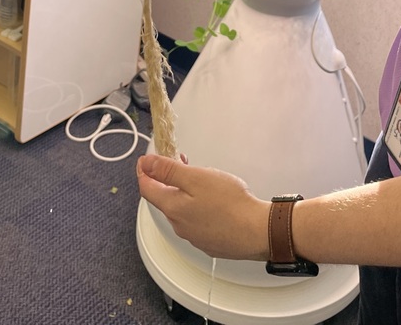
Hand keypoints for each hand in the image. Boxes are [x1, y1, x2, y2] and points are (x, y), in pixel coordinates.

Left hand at [136, 154, 270, 259]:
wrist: (256, 231)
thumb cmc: (229, 204)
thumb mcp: (196, 178)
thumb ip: (169, 171)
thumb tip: (146, 164)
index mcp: (173, 208)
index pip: (147, 189)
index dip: (144, 171)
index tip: (145, 160)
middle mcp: (179, 225)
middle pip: (164, 199)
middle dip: (167, 179)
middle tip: (179, 161)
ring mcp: (194, 235)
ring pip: (182, 210)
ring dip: (185, 193)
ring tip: (202, 178)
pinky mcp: (209, 241)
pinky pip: (197, 220)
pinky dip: (198, 206)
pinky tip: (215, 200)